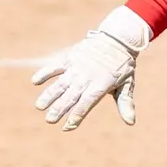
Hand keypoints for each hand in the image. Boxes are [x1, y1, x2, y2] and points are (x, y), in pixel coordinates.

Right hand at [31, 5, 149, 129]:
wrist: (118, 39)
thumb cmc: (123, 66)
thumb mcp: (127, 84)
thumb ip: (125, 103)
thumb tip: (131, 122)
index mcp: (101, 85)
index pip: (86, 104)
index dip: (77, 115)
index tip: (68, 127)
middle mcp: (87, 77)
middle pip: (71, 96)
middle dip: (59, 109)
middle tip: (49, 120)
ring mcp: (77, 67)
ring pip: (60, 84)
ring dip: (49, 95)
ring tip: (40, 107)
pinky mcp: (70, 58)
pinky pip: (55, 66)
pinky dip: (45, 73)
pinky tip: (35, 81)